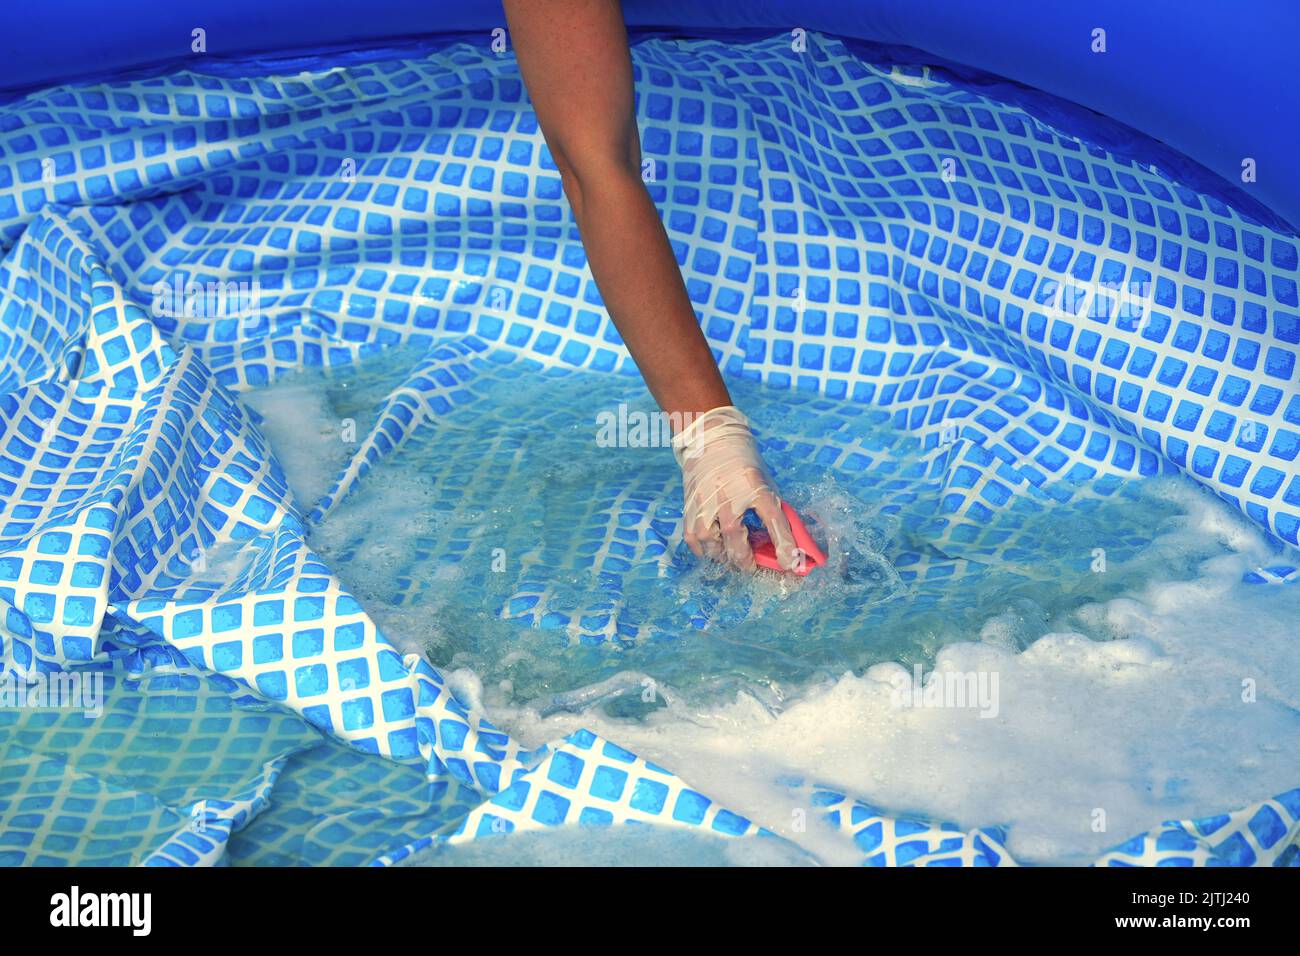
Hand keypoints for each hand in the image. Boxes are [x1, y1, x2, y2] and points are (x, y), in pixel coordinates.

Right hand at [672, 405, 798, 571]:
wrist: (711, 441)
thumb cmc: (744, 465)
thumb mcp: (766, 484)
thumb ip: (774, 512)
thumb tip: (785, 544)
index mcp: (756, 489)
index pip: (774, 523)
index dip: (785, 547)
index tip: (790, 565)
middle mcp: (729, 501)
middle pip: (737, 544)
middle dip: (748, 561)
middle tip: (753, 563)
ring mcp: (706, 506)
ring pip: (715, 548)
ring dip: (726, 556)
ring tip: (733, 552)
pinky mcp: (690, 511)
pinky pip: (696, 543)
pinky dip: (707, 550)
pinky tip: (716, 546)